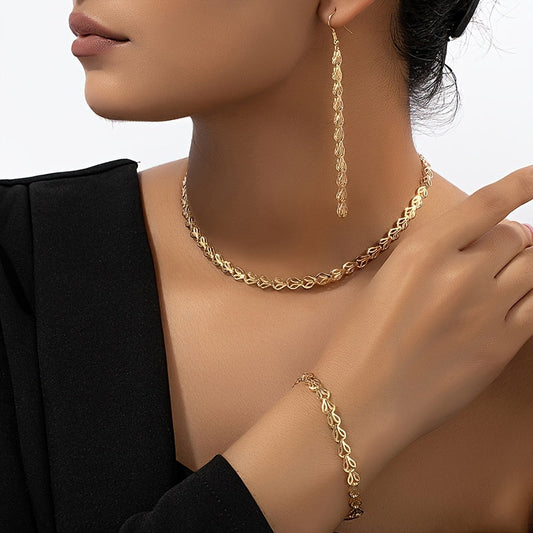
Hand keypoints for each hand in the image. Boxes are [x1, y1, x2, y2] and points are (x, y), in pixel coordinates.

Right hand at [313, 165, 532, 451]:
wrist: (362, 399)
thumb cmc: (360, 341)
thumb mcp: (387, 282)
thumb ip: (431, 258)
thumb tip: (475, 247)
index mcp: (421, 251)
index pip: (485, 205)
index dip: (520, 184)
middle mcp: (459, 273)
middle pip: (514, 237)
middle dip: (513, 240)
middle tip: (502, 251)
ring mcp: (485, 310)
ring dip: (526, 264)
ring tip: (508, 276)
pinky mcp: (501, 346)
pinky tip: (521, 297)